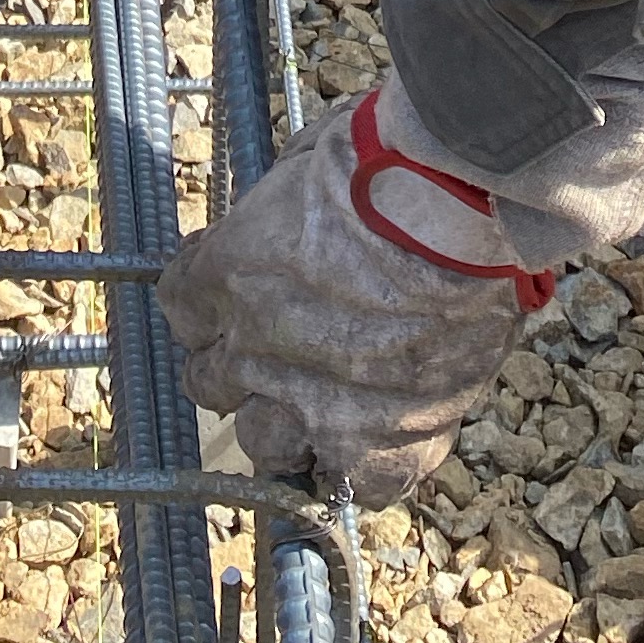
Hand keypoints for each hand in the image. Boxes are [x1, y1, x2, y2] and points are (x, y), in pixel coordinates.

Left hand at [156, 85, 549, 504]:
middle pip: (209, 381)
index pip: (182, 309)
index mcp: (226, 275)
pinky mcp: (380, 445)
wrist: (461, 209)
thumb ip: (277, 207)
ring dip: (285, 420)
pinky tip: (378, 438)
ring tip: (325, 398)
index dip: (212, 301)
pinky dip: (360, 465)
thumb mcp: (304, 159)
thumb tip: (281, 212)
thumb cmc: (391, 162)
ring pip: (262, 440)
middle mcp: (253, 349)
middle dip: (238, 361)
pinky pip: (349, 483)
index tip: (236, 291)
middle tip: (281, 345)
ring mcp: (312, 406)